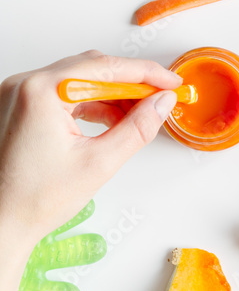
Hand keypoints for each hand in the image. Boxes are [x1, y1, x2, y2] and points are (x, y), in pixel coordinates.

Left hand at [0, 50, 179, 248]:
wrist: (1, 223)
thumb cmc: (34, 200)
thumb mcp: (99, 163)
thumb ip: (138, 127)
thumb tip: (162, 103)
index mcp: (41, 92)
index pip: (105, 67)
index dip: (145, 73)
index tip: (169, 82)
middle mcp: (25, 85)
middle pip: (91, 68)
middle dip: (129, 83)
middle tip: (159, 98)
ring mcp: (18, 94)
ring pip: (77, 80)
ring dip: (110, 94)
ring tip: (137, 115)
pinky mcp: (19, 106)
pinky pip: (62, 93)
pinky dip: (89, 102)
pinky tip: (110, 119)